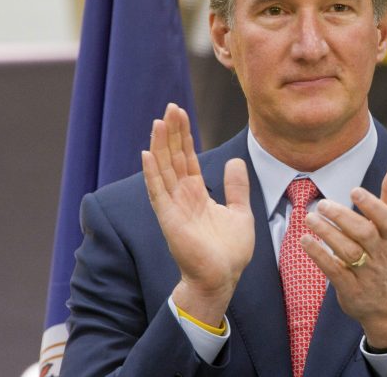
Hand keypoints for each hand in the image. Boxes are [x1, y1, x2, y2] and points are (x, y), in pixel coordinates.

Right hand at [142, 103, 254, 325]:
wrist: (223, 277)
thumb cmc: (229, 251)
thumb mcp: (239, 211)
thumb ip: (236, 187)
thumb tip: (235, 160)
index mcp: (197, 193)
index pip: (187, 158)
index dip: (184, 135)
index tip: (180, 112)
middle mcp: (182, 196)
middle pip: (173, 157)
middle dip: (172, 132)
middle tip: (170, 107)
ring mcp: (173, 206)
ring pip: (164, 169)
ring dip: (160, 145)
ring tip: (158, 121)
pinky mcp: (169, 220)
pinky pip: (158, 192)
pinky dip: (152, 173)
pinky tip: (147, 154)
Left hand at [302, 159, 386, 347]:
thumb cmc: (386, 256)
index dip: (372, 205)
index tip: (355, 191)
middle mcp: (380, 254)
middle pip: (364, 234)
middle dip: (343, 218)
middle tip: (322, 204)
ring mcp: (366, 273)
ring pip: (348, 252)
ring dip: (327, 234)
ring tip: (310, 218)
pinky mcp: (350, 289)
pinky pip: (334, 271)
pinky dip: (319, 256)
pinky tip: (305, 241)